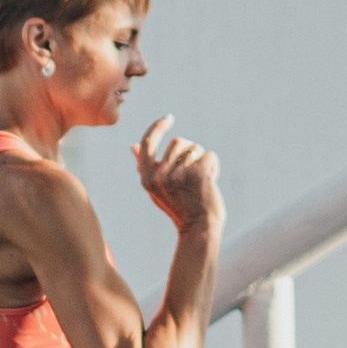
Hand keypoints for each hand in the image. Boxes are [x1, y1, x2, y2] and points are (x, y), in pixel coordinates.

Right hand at [134, 114, 222, 237]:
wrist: (199, 229)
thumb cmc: (179, 208)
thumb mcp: (156, 189)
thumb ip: (145, 167)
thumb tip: (133, 146)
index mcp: (147, 178)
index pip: (147, 143)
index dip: (157, 127)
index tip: (168, 118)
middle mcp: (160, 176)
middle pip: (177, 142)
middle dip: (189, 151)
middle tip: (193, 172)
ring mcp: (179, 174)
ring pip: (195, 148)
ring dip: (201, 160)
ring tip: (201, 180)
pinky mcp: (198, 174)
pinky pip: (210, 155)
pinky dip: (213, 166)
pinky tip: (210, 181)